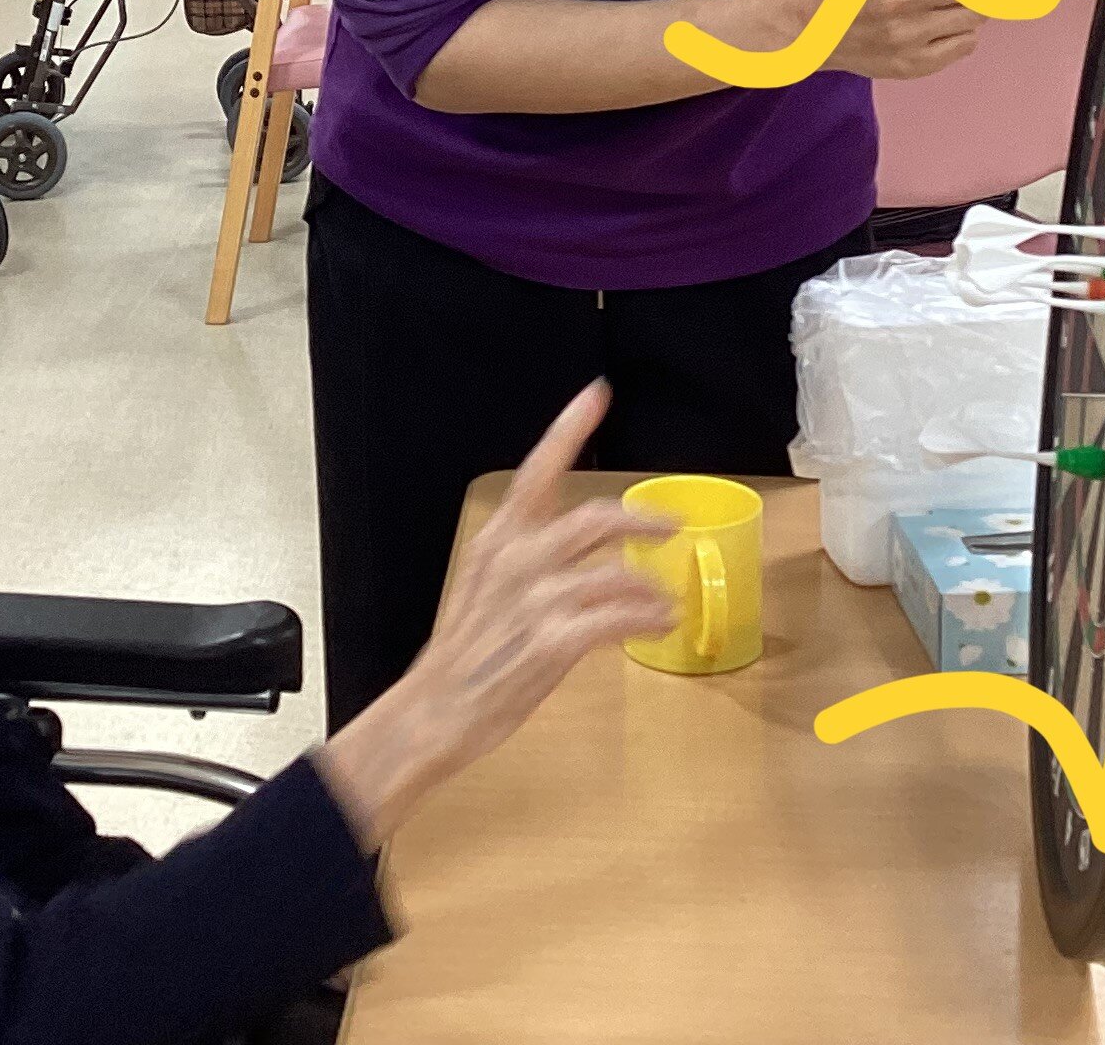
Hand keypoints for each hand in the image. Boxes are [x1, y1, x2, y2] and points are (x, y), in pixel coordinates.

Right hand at [313, 382, 674, 849]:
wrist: (433, 711)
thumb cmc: (462, 652)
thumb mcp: (484, 586)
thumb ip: (525, 559)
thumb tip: (577, 550)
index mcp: (497, 539)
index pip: (537, 470)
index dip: (570, 428)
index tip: (598, 393)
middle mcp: (516, 559)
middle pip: (594, 518)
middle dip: (642, 519)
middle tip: (671, 524)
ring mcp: (534, 601)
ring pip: (614, 572)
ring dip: (651, 584)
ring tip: (667, 598)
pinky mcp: (551, 643)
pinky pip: (616, 619)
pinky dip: (646, 618)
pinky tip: (660, 622)